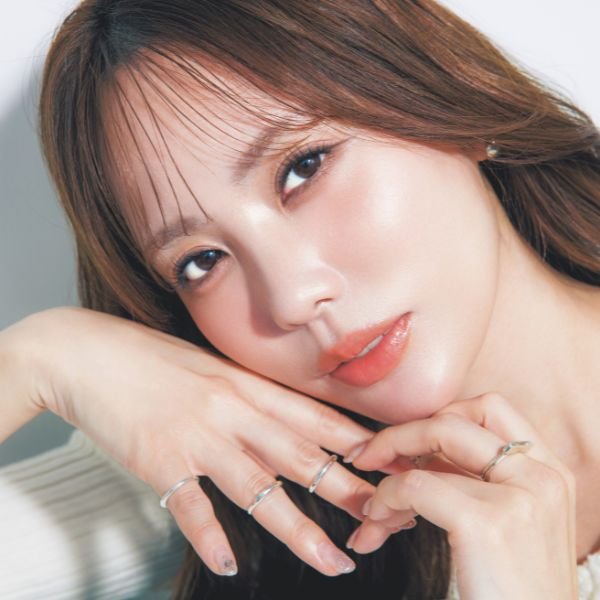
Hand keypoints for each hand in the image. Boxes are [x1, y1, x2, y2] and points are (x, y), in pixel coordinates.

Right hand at [4, 307, 376, 575]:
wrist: (89, 353)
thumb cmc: (152, 359)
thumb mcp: (210, 367)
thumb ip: (247, 395)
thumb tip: (281, 422)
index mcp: (244, 384)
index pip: (310, 414)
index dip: (351, 439)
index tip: (384, 459)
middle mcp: (230, 409)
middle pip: (298, 455)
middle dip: (345, 488)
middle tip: (382, 516)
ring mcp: (196, 436)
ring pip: (257, 488)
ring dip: (297, 529)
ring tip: (331, 561)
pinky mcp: (158, 459)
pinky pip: (190, 506)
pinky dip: (210, 536)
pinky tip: (227, 564)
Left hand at [346, 394, 576, 598]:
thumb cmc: (512, 595)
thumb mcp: (507, 526)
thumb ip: (471, 482)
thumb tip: (411, 456)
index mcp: (549, 471)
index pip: (489, 408)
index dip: (438, 419)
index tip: (405, 446)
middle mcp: (542, 474)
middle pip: (456, 417)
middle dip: (402, 433)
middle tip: (368, 457)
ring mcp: (520, 495)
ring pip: (431, 442)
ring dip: (387, 474)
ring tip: (371, 512)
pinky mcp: (489, 522)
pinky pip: (414, 485)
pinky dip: (385, 499)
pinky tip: (376, 527)